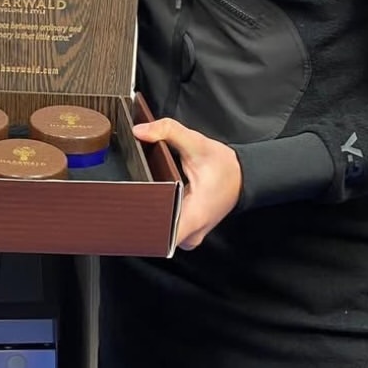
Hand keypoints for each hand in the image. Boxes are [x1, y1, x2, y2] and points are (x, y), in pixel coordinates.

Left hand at [133, 118, 242, 250]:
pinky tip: (148, 200)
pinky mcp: (186, 232)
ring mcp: (188, 236)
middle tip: (125, 194)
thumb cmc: (225, 167)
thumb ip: (169, 132)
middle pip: (152, 236)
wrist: (242, 178)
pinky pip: (163, 232)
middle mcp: (190, 233)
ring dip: (145, 216)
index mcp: (193, 217)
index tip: (126, 208)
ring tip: (135, 195)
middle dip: (136, 214)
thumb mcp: (198, 143)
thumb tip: (140, 130)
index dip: (139, 223)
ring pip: (156, 235)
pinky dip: (154, 216)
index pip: (160, 237)